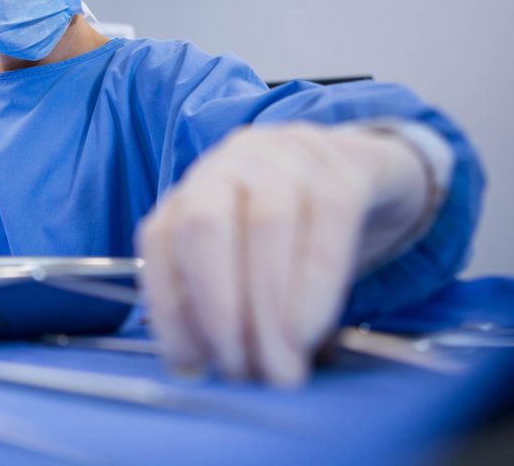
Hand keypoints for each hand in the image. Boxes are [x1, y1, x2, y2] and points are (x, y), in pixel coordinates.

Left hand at [136, 122, 429, 385]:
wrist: (369, 172)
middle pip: (205, 227)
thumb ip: (220, 300)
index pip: (161, 239)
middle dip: (217, 309)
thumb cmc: (298, 231)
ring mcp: (289, 160)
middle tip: (240, 371)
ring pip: (266, 226)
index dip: (167, 307)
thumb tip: (197, 365)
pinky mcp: (349, 170)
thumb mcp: (248, 259)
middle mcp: (232, 166)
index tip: (190, 365)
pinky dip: (315, 287)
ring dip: (268, 311)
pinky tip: (310, 333)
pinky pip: (329, 226)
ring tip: (280, 367)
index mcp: (196, 190)